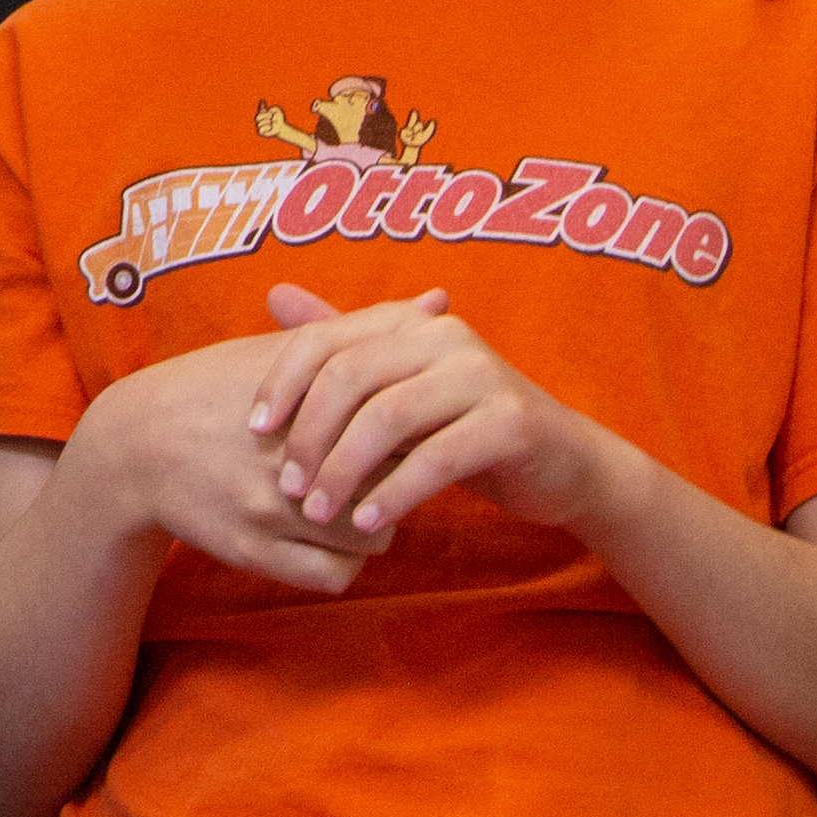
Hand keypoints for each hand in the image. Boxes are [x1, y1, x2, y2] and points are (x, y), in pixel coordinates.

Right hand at [63, 328, 395, 595]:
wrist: (133, 443)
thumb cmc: (215, 387)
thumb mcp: (282, 348)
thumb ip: (362, 327)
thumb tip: (440, 301)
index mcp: (305, 399)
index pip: (400, 421)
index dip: (415, 426)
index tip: (408, 427)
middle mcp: (288, 453)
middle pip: (395, 479)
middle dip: (400, 476)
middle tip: (385, 467)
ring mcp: (269, 506)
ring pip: (374, 536)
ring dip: (375, 523)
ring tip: (354, 502)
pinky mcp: (252, 552)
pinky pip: (336, 575)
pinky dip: (344, 561)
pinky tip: (330, 536)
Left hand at [247, 281, 628, 539]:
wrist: (563, 465)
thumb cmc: (463, 427)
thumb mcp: (399, 388)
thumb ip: (342, 346)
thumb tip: (274, 294)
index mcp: (409, 322)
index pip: (324, 341)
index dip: (281, 384)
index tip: (253, 431)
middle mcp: (444, 335)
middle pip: (349, 377)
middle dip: (309, 435)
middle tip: (287, 486)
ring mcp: (481, 374)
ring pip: (387, 418)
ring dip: (344, 471)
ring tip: (318, 512)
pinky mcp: (511, 421)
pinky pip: (436, 458)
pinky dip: (394, 493)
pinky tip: (367, 522)